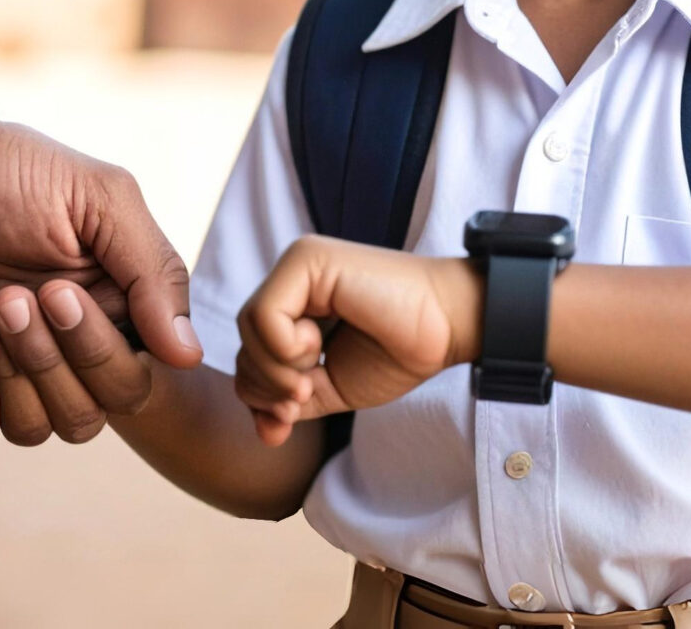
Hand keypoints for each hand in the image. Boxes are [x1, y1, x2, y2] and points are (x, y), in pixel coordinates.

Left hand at [0, 118, 200, 388]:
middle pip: (96, 411)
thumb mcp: (97, 195)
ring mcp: (15, 360)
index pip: (140, 373)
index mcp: (117, 299)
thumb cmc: (4, 167)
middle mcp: (71, 339)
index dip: (102, 350)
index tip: (57, 288)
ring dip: (17, 373)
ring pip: (44, 427)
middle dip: (55, 361)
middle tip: (13, 294)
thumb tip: (188, 356)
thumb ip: (153, 270)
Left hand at [234, 236, 481, 445]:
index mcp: (298, 306)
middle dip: (265, 385)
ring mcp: (298, 265)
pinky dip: (283, 347)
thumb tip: (263, 432)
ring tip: (312, 374)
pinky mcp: (307, 259)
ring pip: (247, 327)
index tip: (293, 415)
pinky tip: (316, 345)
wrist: (447, 328)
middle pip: (243, 342)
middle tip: (303, 396)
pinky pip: (264, 314)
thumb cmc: (400, 352)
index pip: (250, 354)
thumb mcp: (334, 387)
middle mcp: (293, 280)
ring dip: (274, 369)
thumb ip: (294, 405)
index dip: (260, 393)